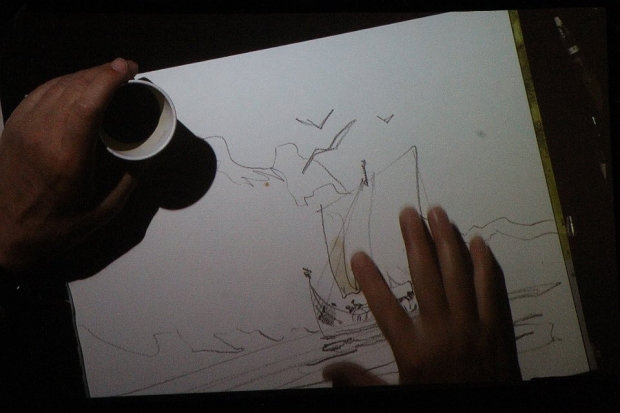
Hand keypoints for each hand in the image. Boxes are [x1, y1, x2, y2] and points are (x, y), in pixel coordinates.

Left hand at [0, 58, 138, 271]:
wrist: (4, 233)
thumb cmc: (56, 227)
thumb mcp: (101, 213)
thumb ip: (127, 183)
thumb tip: (144, 159)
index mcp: (68, 156)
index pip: (88, 102)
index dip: (109, 78)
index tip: (127, 68)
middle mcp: (43, 134)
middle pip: (75, 87)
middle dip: (102, 72)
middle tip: (124, 70)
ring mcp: (24, 128)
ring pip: (56, 85)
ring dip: (83, 75)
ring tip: (104, 75)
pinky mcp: (12, 127)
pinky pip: (39, 93)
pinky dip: (61, 83)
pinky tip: (75, 85)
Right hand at [323, 206, 520, 384]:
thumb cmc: (439, 405)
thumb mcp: (395, 399)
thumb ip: (361, 382)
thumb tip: (327, 372)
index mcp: (414, 350)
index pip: (384, 307)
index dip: (369, 279)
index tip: (357, 254)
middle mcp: (443, 331)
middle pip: (426, 275)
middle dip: (415, 240)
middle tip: (408, 212)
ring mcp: (473, 326)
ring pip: (459, 274)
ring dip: (448, 240)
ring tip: (438, 214)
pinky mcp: (498, 327)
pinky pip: (492, 288)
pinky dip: (486, 263)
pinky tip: (478, 241)